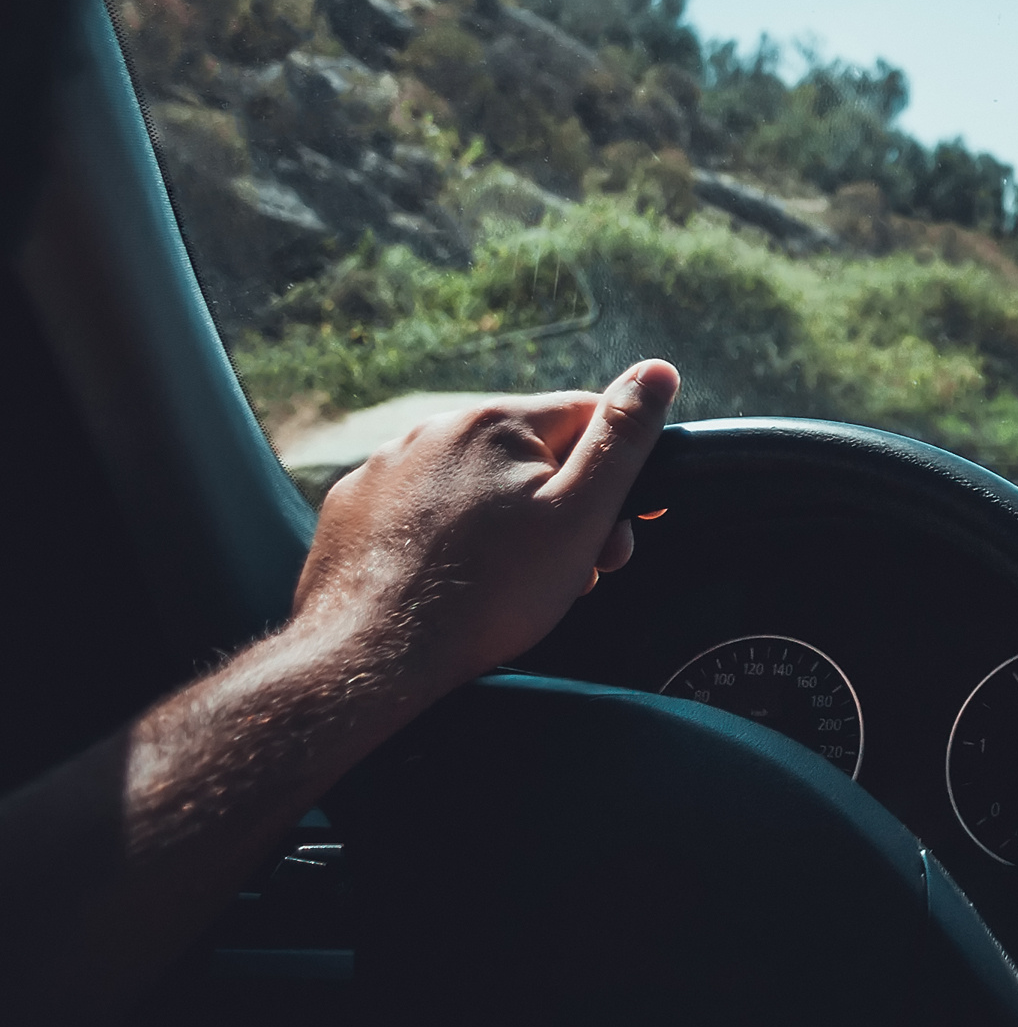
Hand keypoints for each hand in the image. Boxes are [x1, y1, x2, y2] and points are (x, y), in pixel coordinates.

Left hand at [290, 359, 679, 697]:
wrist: (373, 657)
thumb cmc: (488, 593)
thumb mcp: (581, 516)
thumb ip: (623, 438)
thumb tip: (658, 370)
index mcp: (499, 422)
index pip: (588, 419)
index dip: (613, 478)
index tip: (610, 533)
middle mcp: (436, 428)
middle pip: (530, 454)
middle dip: (557, 508)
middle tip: (564, 572)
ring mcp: (385, 466)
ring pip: (473, 481)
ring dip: (501, 519)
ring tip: (502, 581)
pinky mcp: (351, 505)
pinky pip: (418, 505)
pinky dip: (440, 532)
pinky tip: (446, 575)